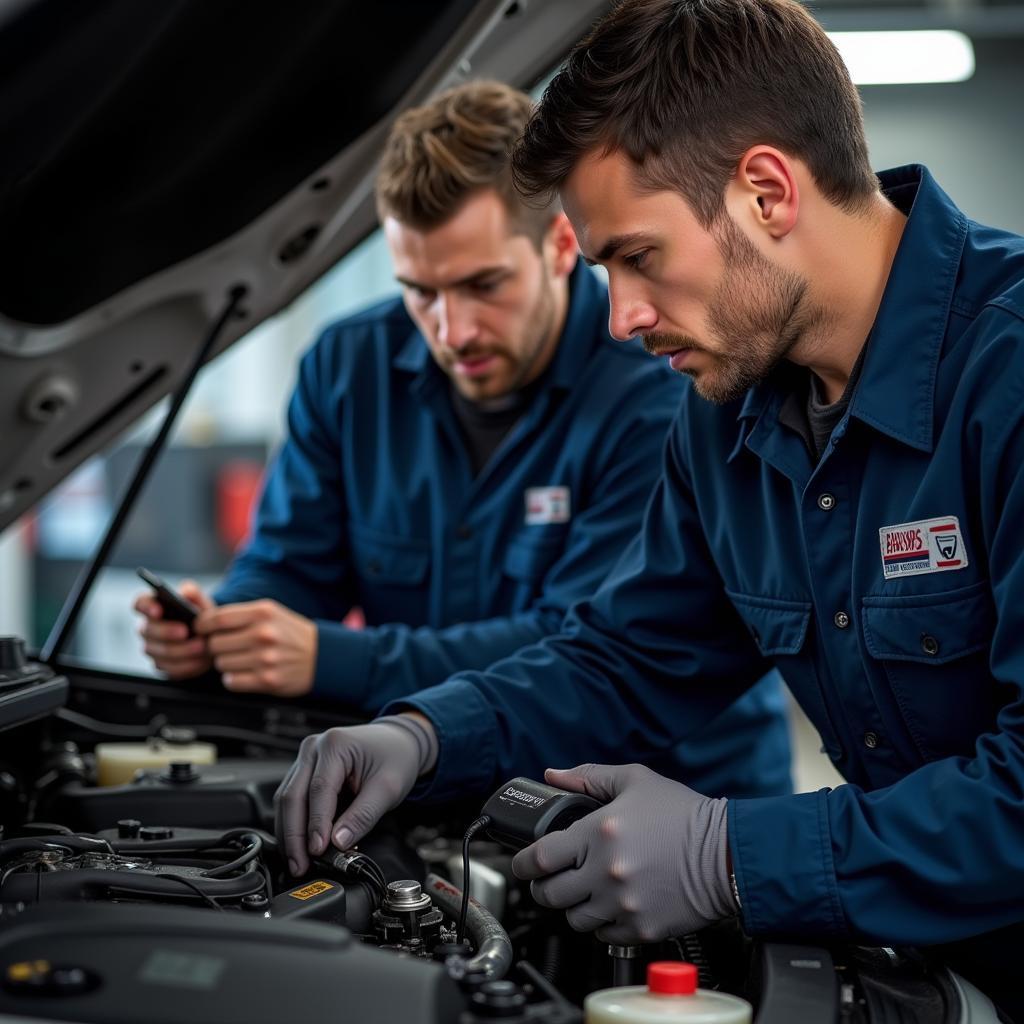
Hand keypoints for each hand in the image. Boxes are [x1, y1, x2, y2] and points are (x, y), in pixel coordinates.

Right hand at [134, 579, 213, 678]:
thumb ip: (194, 594)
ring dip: (181, 650)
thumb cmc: (201, 617)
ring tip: (201, 646)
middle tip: (184, 631)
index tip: (158, 610)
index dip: (146, 607)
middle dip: (166, 631)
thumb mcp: (201, 603)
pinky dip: (187, 665)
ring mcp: (153, 649)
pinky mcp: (163, 666)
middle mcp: (148, 628)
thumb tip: (187, 591)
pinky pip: (170, 668)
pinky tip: (200, 660)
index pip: (140, 603)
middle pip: (148, 630)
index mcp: (154, 607)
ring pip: (159, 652)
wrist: (212, 639)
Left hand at [195, 599, 316, 695]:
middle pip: (215, 644)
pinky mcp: (267, 680)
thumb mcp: (270, 612)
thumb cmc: (290, 633)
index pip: (217, 618)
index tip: (202, 629)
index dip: (202, 625)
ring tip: (242, 660)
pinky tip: (246, 673)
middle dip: (216, 647)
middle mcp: (263, 634)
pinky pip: (231, 682)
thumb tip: (203, 623)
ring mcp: (266, 658)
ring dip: (226, 664)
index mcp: (262, 613)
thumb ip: (239, 614)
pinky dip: (234, 679)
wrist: (322, 656)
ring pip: (221, 664)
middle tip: (228, 647)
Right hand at [274, 714, 436, 876]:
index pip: (319, 789)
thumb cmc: (395, 757)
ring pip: (286, 799)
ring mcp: (306, 758)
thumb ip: (363, 815)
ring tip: (298, 862)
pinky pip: (292, 799)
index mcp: (335, 744)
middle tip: (300, 865)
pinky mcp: (304, 771)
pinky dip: (295, 824)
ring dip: (289, 834)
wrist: (397, 742)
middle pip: (292, 795)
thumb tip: (339, 843)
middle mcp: (314, 748)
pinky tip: (300, 846)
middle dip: (294, 835)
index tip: (317, 851)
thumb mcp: (389, 787)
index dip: (316, 823)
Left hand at [512, 763, 733, 944]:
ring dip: (573, 906)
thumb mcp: (635, 781)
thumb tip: (553, 775)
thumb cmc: (685, 816)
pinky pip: (603, 935)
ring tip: (585, 891)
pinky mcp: (641, 929)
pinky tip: (612, 904)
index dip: (522, 863)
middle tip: (550, 879)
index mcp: (599, 833)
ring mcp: (623, 904)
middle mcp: (605, 872)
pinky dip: (601, 923)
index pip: (539, 858)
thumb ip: (588, 776)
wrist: (728, 854)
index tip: (521, 863)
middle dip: (543, 887)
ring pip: (573, 919)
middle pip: (549, 894)